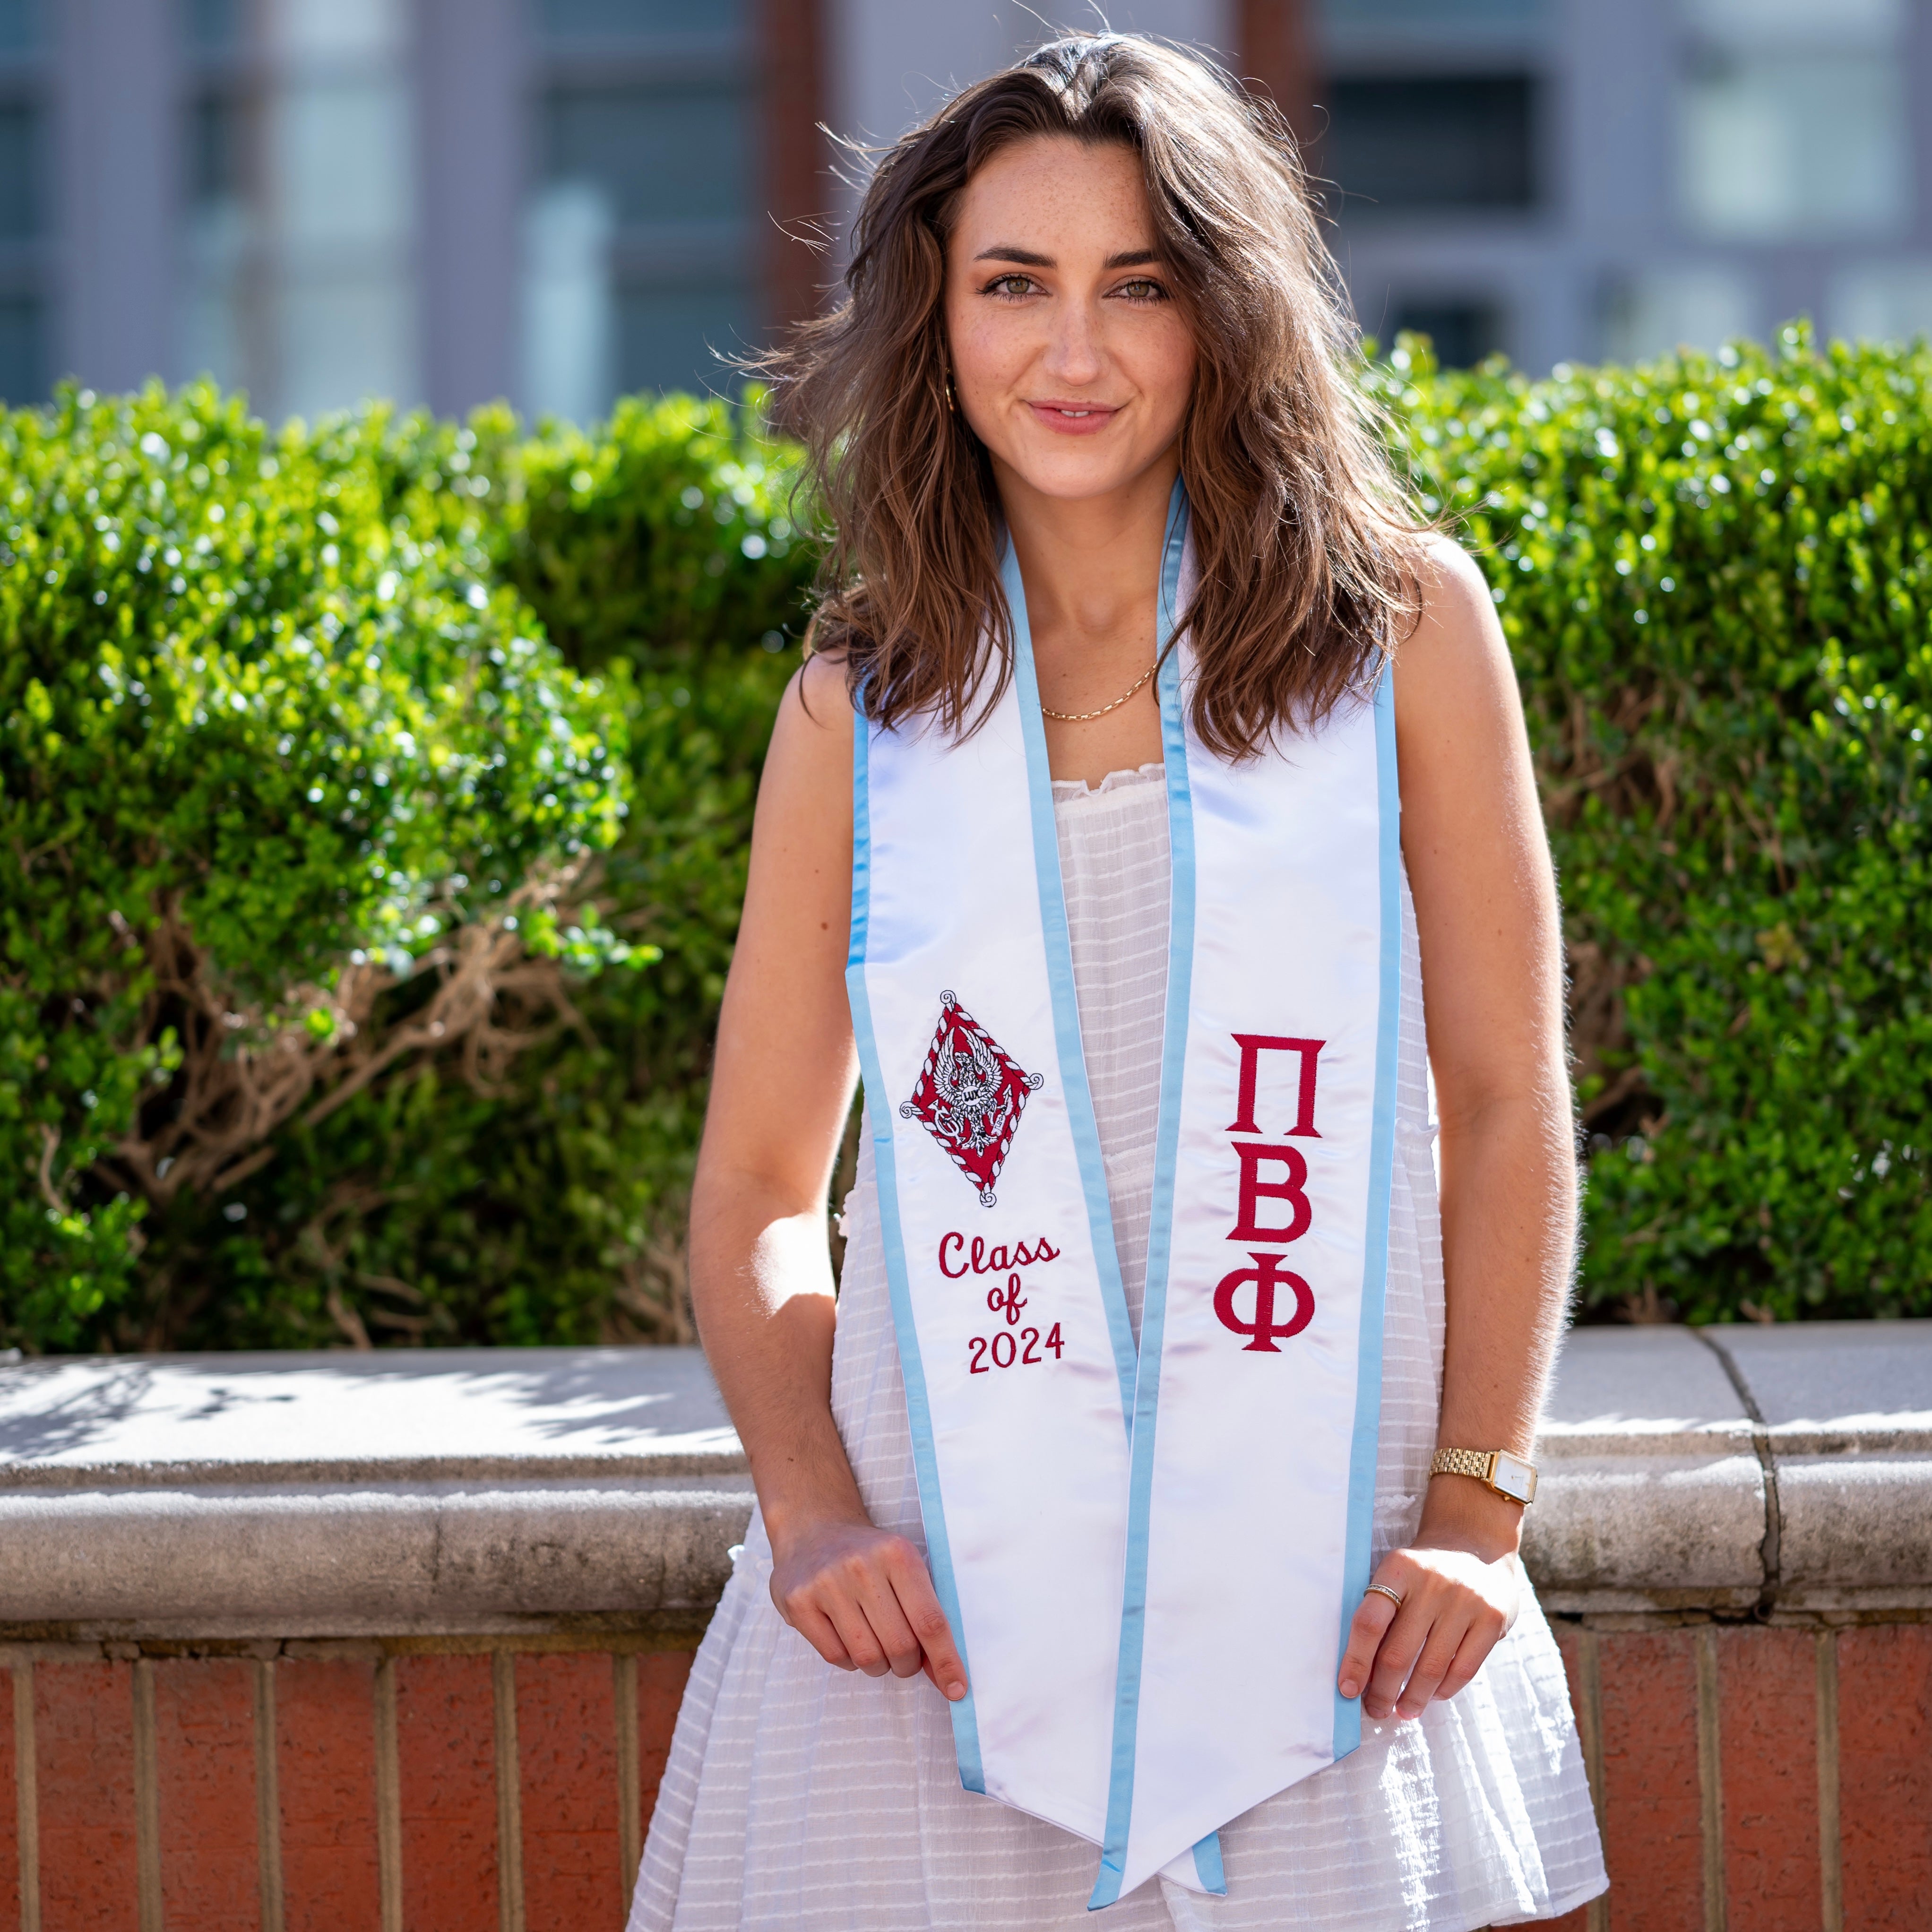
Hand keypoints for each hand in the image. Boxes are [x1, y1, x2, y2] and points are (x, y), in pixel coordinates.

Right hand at [769, 1516, 969, 1701]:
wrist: (815, 1530)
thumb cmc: (871, 1558)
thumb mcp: (905, 1569)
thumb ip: (927, 1617)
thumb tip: (949, 1677)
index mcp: (897, 1554)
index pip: (930, 1621)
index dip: (945, 1660)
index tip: (957, 1690)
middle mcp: (861, 1565)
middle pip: (900, 1645)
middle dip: (907, 1663)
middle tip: (904, 1655)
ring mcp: (826, 1583)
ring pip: (867, 1657)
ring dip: (878, 1664)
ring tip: (874, 1642)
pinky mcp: (798, 1602)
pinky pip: (836, 1657)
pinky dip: (849, 1660)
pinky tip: (848, 1636)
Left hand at [1336, 1542, 1518, 1721]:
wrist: (1474, 1543)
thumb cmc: (1422, 1571)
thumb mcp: (1396, 1574)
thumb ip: (1378, 1613)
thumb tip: (1358, 1673)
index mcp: (1398, 1569)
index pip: (1369, 1623)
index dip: (1356, 1661)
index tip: (1348, 1690)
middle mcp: (1432, 1582)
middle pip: (1398, 1653)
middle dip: (1383, 1690)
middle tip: (1376, 1709)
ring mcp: (1466, 1600)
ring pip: (1431, 1668)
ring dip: (1414, 1698)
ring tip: (1404, 1711)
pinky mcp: (1493, 1618)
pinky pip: (1464, 1669)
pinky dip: (1444, 1690)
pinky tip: (1433, 1695)